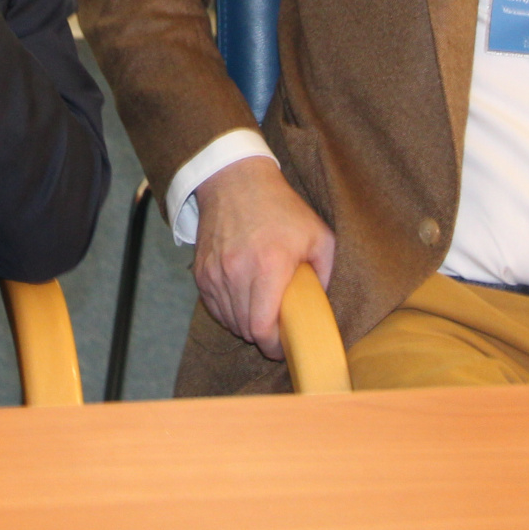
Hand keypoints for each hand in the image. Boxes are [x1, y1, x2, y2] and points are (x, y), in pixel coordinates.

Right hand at [191, 156, 335, 360]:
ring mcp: (215, 272)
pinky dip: (229, 312)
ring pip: (229, 320)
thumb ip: (326, 273)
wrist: (236, 182)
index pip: (261, 327)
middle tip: (277, 331)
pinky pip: (214, 307)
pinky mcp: (201, 271)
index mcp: (269, 265)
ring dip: (245, 325)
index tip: (284, 347)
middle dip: (263, 337)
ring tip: (261, 313)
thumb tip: (324, 306)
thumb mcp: (318, 235)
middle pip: (245, 328)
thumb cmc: (281, 208)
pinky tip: (243, 302)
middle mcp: (237, 271)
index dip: (273, 347)